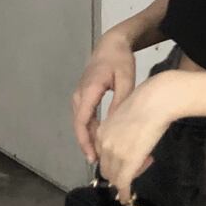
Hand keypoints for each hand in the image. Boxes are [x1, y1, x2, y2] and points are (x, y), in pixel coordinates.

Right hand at [71, 31, 136, 164]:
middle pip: (79, 125)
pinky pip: (84, 116)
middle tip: (99, 162)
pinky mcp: (83, 96)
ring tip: (100, 154)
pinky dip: (90, 129)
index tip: (92, 156)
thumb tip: (116, 124)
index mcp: (88, 91)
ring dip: (88, 138)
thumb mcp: (125, 79)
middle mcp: (79, 95)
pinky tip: (100, 139)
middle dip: (87, 144)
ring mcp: (79, 96)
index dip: (85, 141)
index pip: (82, 121)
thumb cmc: (119, 60)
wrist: (111, 44)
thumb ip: (120, 101)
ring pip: (81, 122)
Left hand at [94, 73, 175, 204]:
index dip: (117, 159)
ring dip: (128, 177)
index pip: (103, 155)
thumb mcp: (129, 113)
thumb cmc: (149, 100)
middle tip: (143, 161)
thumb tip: (133, 135)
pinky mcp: (128, 162)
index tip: (132, 154)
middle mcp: (104, 143)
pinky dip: (124, 193)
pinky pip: (123, 183)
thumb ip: (125, 127)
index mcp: (103, 130)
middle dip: (121, 170)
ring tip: (146, 163)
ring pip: (115, 176)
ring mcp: (115, 153)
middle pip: (107, 168)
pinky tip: (127, 198)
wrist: (157, 100)